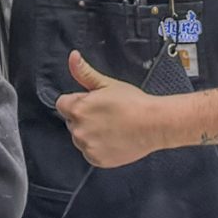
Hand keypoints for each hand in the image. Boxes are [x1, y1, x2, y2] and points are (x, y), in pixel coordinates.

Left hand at [55, 50, 167, 167]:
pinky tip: (113, 140)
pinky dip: (98, 148)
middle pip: (71, 122)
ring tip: (112, 128)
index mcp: (78, 109)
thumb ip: (84, 72)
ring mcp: (87, 147)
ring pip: (80, 138)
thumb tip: (72, 57)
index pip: (62, 104)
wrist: (154, 124)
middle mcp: (78, 130)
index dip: (78, 102)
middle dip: (84, 118)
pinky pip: (90, 152)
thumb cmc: (133, 103)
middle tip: (106, 115)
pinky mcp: (96, 160)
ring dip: (90, 134)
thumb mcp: (107, 84)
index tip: (93, 104)